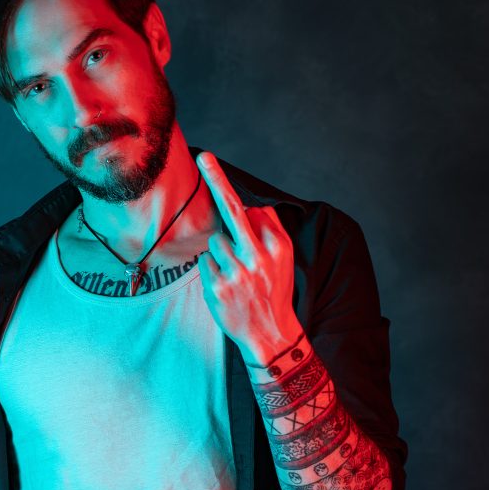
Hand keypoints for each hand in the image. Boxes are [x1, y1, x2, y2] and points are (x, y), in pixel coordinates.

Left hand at [196, 152, 300, 360]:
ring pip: (216, 240)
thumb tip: (250, 206)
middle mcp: (259, 256)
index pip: (252, 210)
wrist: (270, 333)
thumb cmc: (273, 290)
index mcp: (278, 246)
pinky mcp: (217, 286)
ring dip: (220, 252)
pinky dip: (211, 269)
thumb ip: (270, 231)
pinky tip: (225, 284)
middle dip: (217, 180)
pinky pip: (205, 261)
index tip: (210, 161)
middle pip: (233, 209)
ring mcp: (236, 272)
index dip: (232, 197)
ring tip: (235, 273)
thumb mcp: (284, 260)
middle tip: (205, 157)